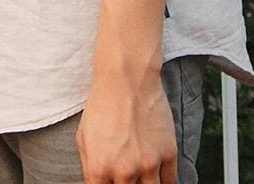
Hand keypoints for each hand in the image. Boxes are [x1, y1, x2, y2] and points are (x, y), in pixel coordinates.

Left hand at [76, 68, 177, 183]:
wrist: (126, 81)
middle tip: (128, 177)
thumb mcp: (83, 139)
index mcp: (99, 168)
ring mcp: (149, 164)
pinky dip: (163, 181)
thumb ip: (90, 168)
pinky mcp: (168, 154)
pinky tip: (156, 175)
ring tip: (141, 176)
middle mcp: (125, 171)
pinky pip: (170, 182)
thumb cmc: (102, 107)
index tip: (111, 183)